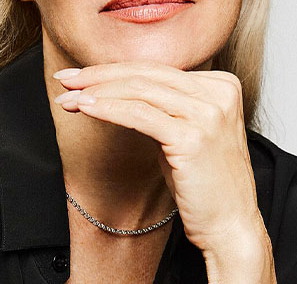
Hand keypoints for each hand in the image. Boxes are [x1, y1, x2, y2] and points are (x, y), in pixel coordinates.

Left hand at [53, 62, 271, 261]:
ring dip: (96, 92)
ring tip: (68, 99)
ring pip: (140, 90)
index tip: (82, 76)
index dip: (114, 69)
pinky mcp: (193, 137)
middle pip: (146, 74)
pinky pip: (139, 115)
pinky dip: (107, 109)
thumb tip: (116, 88)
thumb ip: (163, 107)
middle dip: (98, 75)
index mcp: (222, 85)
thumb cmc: (205, 185)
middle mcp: (219, 93)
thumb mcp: (186, 133)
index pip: (157, 68)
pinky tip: (85, 108)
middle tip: (65, 80)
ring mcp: (208, 114)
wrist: (231, 227)